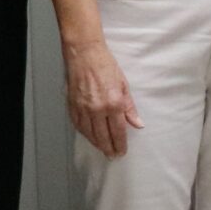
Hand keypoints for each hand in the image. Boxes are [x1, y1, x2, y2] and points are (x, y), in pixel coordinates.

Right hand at [65, 38, 142, 157]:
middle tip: (113, 155)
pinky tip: (90, 136)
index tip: (122, 151)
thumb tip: (137, 124)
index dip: (120, 144)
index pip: (118, 131)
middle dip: (109, 148)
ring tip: (103, 149)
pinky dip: (85, 133)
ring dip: (97, 143)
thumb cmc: (105, 65)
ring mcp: (83, 108)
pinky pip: (79, 126)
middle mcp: (98, 109)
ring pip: (90, 134)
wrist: (85, 54)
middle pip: (103, 136)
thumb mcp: (123, 85)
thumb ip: (130, 108)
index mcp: (114, 103)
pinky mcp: (73, 106)